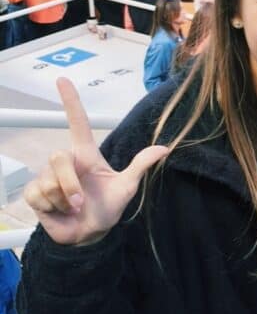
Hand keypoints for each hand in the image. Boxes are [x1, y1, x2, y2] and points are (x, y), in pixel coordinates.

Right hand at [23, 78, 167, 246]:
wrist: (90, 234)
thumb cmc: (107, 207)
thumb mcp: (126, 187)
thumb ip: (140, 165)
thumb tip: (164, 148)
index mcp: (87, 154)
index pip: (77, 122)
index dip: (70, 101)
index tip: (62, 79)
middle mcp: (66, 161)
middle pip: (59, 157)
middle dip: (70, 183)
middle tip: (80, 202)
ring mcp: (48, 176)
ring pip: (49, 180)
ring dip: (64, 200)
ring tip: (72, 207)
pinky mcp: (35, 193)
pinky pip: (38, 195)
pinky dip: (52, 207)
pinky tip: (58, 211)